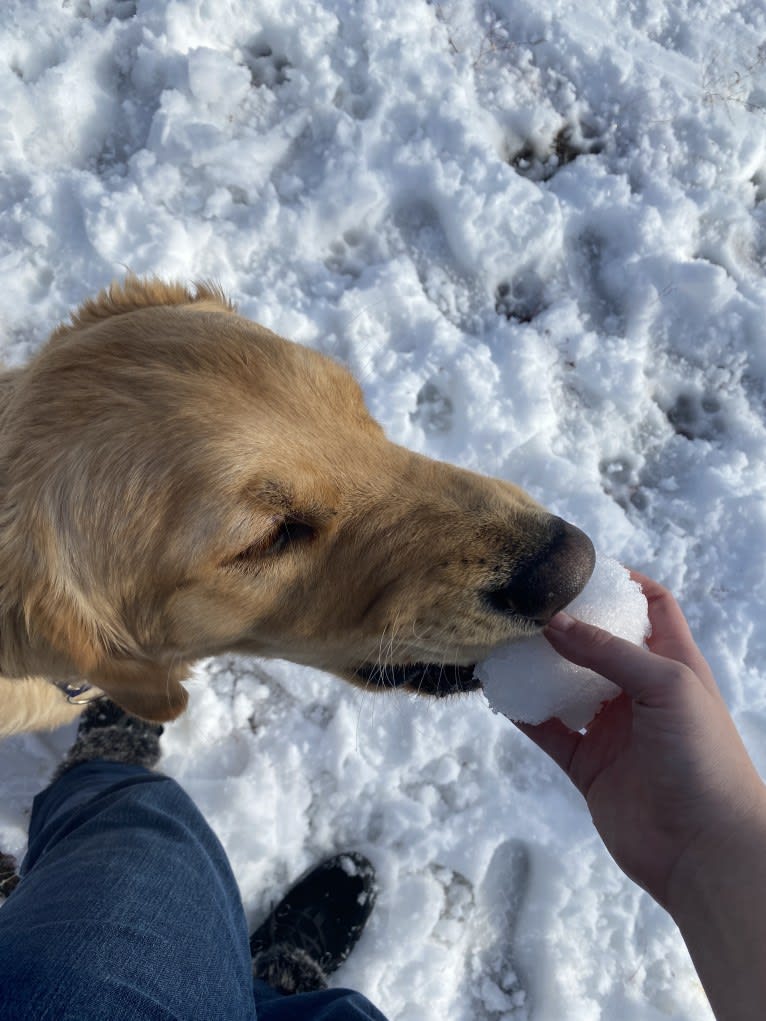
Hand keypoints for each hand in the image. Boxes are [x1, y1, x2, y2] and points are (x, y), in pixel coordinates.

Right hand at [516, 573, 765, 909]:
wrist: (703, 851)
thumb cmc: (703, 758)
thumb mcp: (666, 685)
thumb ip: (609, 652)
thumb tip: (554, 621)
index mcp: (673, 664)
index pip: (652, 607)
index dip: (623, 584)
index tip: (580, 568)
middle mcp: (641, 691)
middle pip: (599, 643)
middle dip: (567, 622)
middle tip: (526, 601)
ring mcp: (613, 729)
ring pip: (567, 685)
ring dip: (539, 665)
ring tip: (503, 639)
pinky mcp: (587, 765)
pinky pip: (548, 731)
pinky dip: (525, 712)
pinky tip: (502, 691)